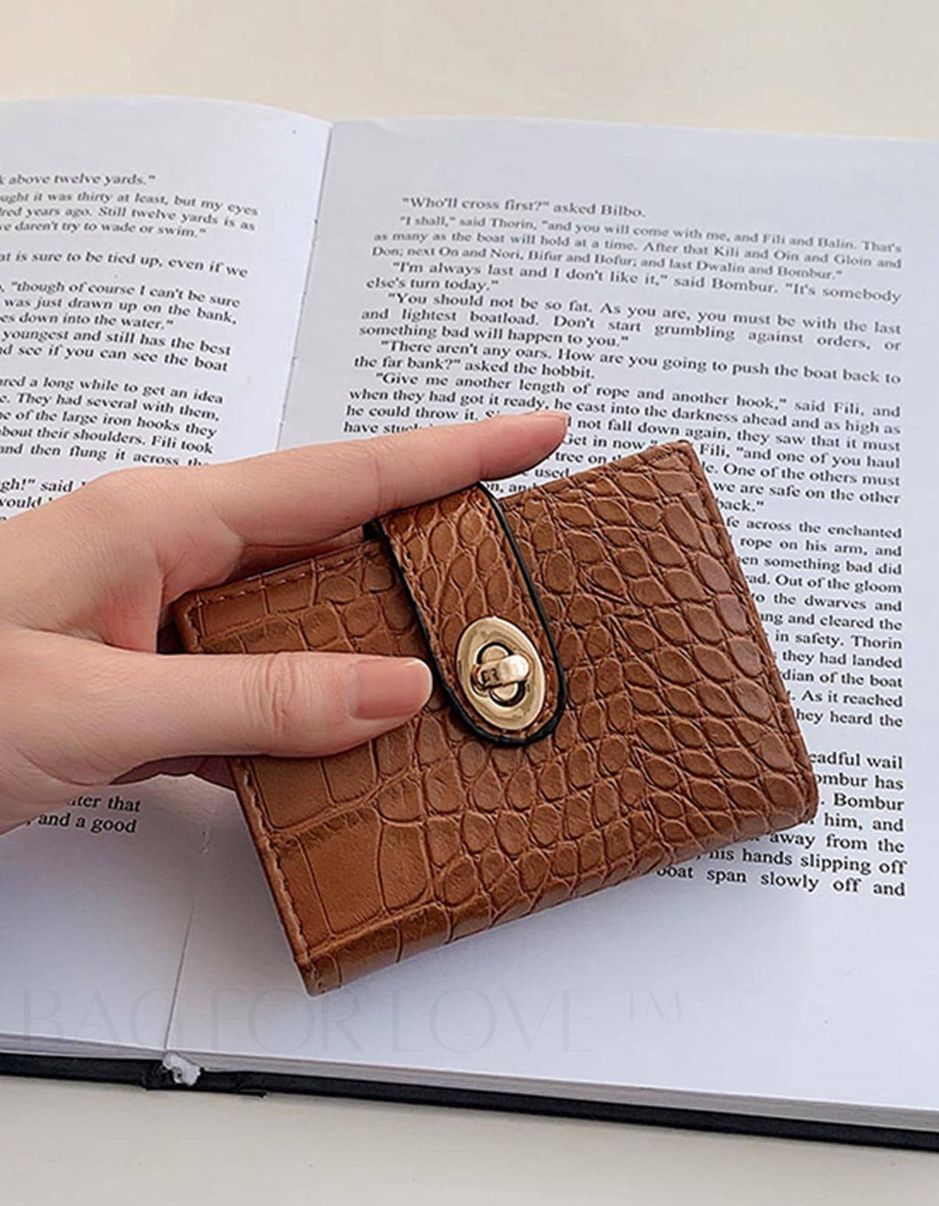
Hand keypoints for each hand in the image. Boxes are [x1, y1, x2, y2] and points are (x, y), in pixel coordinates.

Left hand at [0, 411, 566, 833]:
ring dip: (373, 637)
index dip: (450, 451)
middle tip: (521, 551)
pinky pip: (255, 682)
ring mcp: (156, 619)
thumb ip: (254, 698)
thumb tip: (393, 689)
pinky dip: (309, 708)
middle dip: (430, 537)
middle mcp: (167, 556)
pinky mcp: (142, 680)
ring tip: (458, 659)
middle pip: (332, 536)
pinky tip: (349, 739)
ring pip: (298, 616)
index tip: (537, 430)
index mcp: (163, 522)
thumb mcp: (97, 705)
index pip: (340, 477)